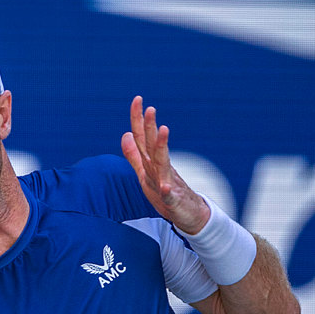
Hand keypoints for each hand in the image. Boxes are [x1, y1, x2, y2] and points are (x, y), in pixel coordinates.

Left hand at [121, 95, 209, 234]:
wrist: (190, 214)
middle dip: (151, 127)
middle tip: (151, 108)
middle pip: (153, 146)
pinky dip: (167, 191)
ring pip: (164, 164)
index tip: (138, 98)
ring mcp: (169, 183)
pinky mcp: (173, 201)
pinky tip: (166, 188)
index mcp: (151, 162)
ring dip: (162, 147)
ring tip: (163, 130)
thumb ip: (134, 155)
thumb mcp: (145, 173)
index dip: (138, 119)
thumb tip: (125, 134)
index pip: (143, 138)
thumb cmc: (166, 193)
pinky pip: (170, 196)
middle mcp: (160, 168)